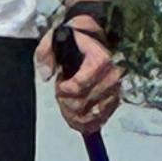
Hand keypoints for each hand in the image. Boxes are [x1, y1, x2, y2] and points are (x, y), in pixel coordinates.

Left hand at [41, 16, 123, 134]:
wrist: (95, 37)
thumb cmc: (77, 37)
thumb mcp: (56, 37)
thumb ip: (46, 52)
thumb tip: (46, 74)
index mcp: (100, 59)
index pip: (79, 86)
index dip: (65, 90)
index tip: (60, 83)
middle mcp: (112, 76)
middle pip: (83, 104)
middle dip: (66, 101)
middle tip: (62, 92)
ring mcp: (115, 90)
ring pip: (90, 115)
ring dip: (73, 113)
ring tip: (67, 102)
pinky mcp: (115, 101)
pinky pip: (99, 120)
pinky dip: (85, 123)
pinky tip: (75, 117)